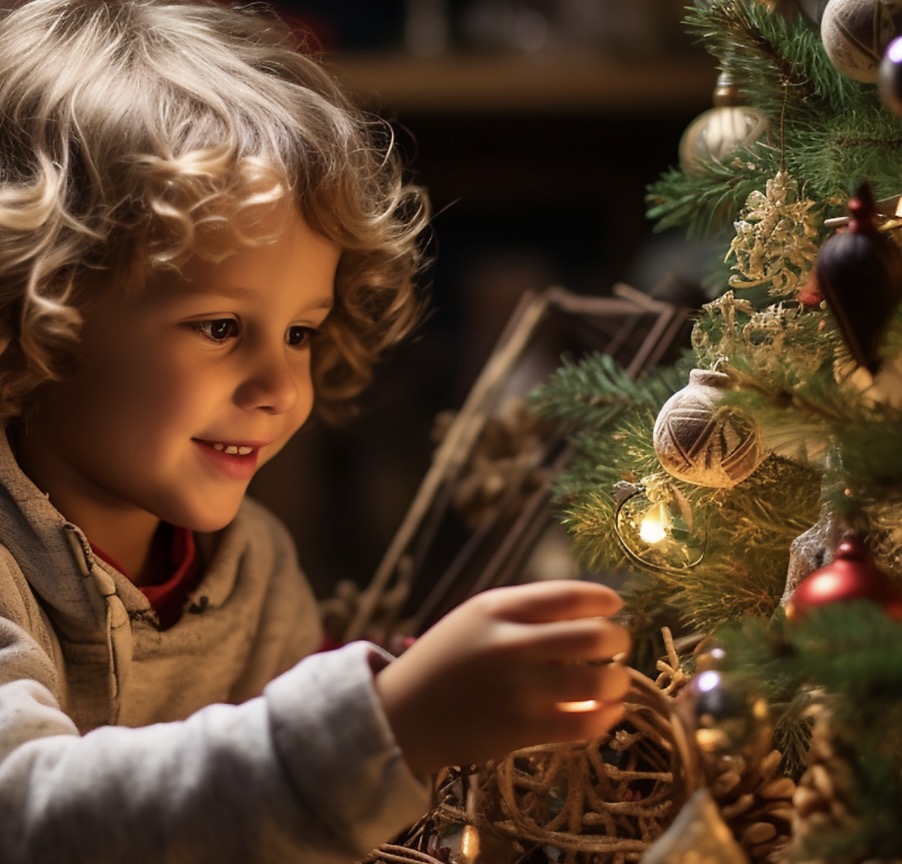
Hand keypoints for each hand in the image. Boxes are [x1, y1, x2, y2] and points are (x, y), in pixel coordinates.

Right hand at [375, 580, 630, 775]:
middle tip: (618, 644)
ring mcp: (519, 690)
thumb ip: (524, 609)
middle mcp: (512, 644)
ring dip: (618, 680)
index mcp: (498, 609)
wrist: (401, 714)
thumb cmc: (444, 660)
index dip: (603, 598)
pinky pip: (585, 724)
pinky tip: (607, 712)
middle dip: (619, 638)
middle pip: (594, 636)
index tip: (614, 605)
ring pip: (599, 682)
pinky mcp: (522, 730)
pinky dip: (606, 717)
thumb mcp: (475, 616)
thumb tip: (586, 609)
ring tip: (614, 681)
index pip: (569, 594)